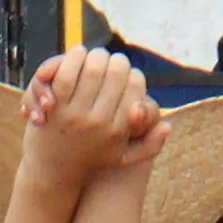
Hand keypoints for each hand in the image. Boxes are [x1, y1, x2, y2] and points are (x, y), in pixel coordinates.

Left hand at [22, 46, 163, 177]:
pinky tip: (78, 54)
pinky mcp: (55, 107)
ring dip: (96, 56)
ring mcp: (75, 115)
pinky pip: (68, 73)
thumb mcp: (124, 158)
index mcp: (118, 130)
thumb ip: (151, 145)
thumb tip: (168, 124)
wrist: (54, 169)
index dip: (132, 74)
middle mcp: (99, 122)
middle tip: (112, 60)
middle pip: (115, 74)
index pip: (135, 86)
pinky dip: (74, 58)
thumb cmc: (93, 159)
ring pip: (93, 70)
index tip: (127, 73)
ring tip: (96, 55)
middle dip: (116, 61)